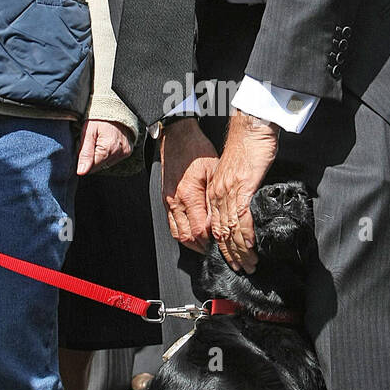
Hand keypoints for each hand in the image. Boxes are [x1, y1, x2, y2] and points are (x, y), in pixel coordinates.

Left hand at [76, 119, 133, 175]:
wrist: (115, 106)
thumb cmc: (100, 116)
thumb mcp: (88, 132)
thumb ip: (85, 153)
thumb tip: (81, 171)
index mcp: (108, 148)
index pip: (91, 168)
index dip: (84, 161)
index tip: (82, 150)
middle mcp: (119, 152)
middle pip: (99, 166)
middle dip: (92, 158)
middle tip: (91, 143)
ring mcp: (125, 152)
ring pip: (106, 164)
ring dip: (100, 157)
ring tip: (99, 141)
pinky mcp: (128, 151)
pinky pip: (114, 159)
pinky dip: (108, 154)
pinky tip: (106, 143)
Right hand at [160, 119, 218, 252]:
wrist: (178, 137)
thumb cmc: (198, 151)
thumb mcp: (214, 171)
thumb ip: (215, 197)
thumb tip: (221, 219)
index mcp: (189, 195)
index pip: (200, 230)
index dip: (212, 241)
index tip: (224, 244)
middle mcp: (175, 202)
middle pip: (188, 237)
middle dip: (203, 248)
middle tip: (218, 251)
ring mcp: (168, 202)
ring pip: (178, 234)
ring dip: (192, 244)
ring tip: (207, 247)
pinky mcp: (165, 200)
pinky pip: (172, 225)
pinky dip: (183, 234)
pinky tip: (194, 235)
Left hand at [207, 112, 279, 272]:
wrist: (251, 128)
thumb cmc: (247, 147)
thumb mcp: (236, 173)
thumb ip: (237, 191)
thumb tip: (245, 208)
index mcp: (215, 191)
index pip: (215, 225)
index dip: (223, 246)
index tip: (233, 259)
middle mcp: (218, 194)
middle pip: (221, 232)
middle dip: (231, 254)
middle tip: (242, 268)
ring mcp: (228, 191)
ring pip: (230, 229)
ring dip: (241, 250)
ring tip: (250, 264)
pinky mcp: (242, 187)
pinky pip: (242, 218)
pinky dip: (247, 235)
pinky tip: (252, 247)